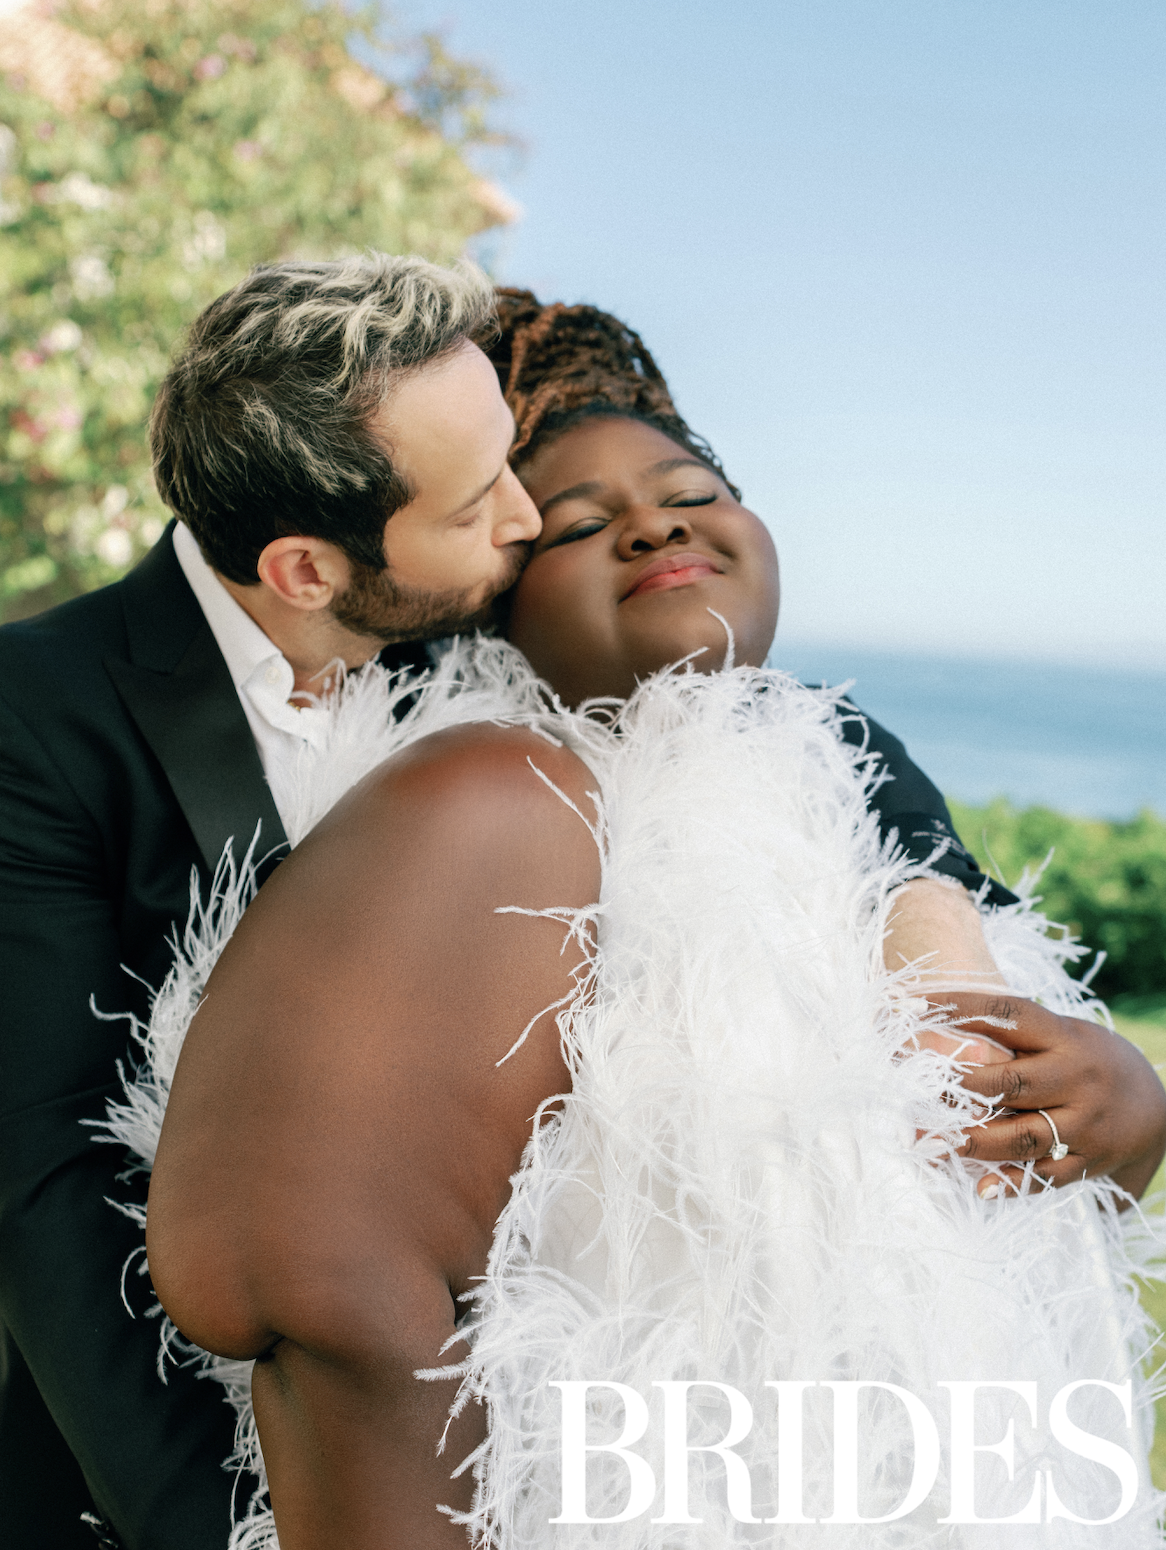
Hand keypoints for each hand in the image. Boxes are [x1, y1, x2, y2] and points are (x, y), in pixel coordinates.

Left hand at [925, 992, 1165, 1202]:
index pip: (1005, 1013)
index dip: (955, 1006)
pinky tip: (983, 1187)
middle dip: (959, 1088)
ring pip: (1023, 1135)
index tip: (908, 1004)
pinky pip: (1047, 1176)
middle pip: (1009, 1082)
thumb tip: (934, 1026)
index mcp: (1064, 1036)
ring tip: (936, 1141)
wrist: (1158, 1110)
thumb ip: (1011, 1035)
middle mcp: (1077, 1077)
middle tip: (918, 1089)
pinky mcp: (1090, 1161)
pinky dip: (1013, 1183)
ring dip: (975, 1141)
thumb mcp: (1061, 1035)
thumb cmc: (1088, 1061)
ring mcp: (1086, 1123)